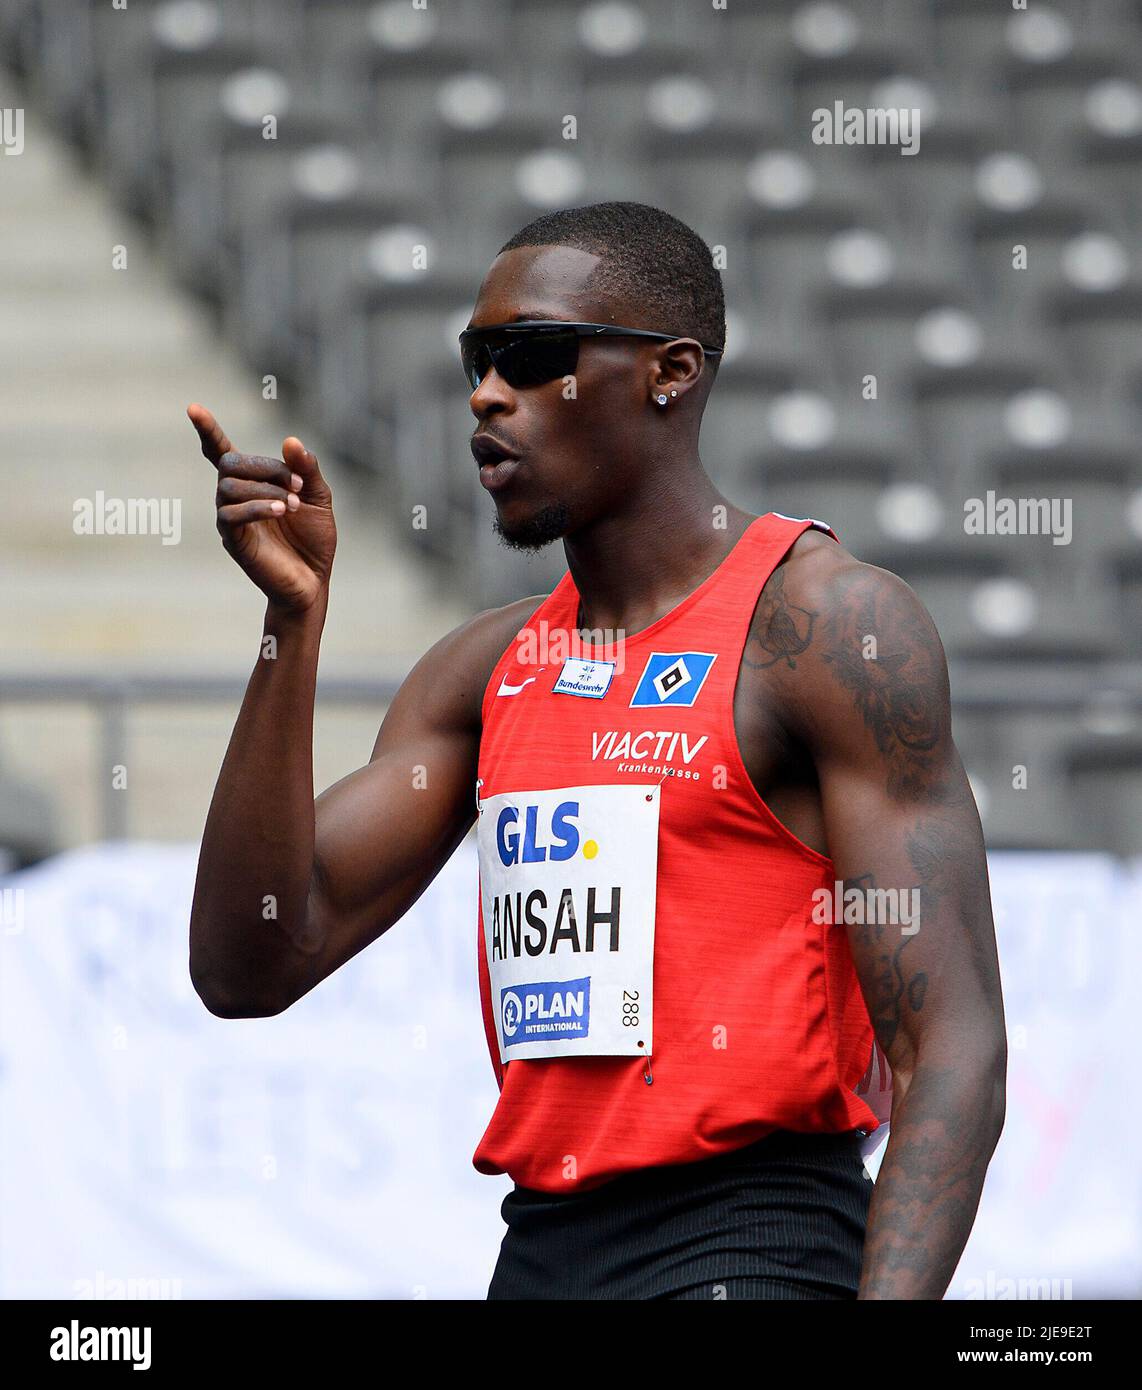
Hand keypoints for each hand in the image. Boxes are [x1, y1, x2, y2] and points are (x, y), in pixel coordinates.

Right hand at [188, 403, 336, 613]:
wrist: (314, 580)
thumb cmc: (313, 539)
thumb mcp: (318, 497)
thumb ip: (307, 469)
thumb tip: (290, 440)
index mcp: (253, 483)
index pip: (222, 452)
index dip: (208, 431)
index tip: (193, 408)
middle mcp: (234, 497)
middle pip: (230, 463)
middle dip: (265, 466)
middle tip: (298, 485)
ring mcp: (230, 519)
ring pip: (229, 486)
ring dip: (266, 488)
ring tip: (293, 504)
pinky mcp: (233, 540)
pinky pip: (230, 514)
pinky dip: (256, 506)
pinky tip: (280, 510)